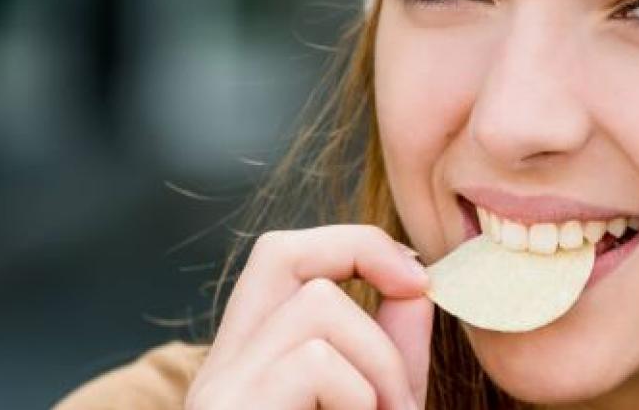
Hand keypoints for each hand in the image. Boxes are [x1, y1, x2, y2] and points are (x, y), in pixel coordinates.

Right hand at [186, 225, 433, 409]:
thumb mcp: (379, 401)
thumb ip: (393, 348)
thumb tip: (415, 283)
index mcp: (249, 364)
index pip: (281, 257)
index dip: (355, 244)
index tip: (417, 278)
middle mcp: (221, 372)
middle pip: (278, 251)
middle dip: (361, 253)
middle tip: (419, 291)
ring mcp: (219, 392)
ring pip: (317, 306)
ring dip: (382, 361)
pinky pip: (316, 361)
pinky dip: (361, 396)